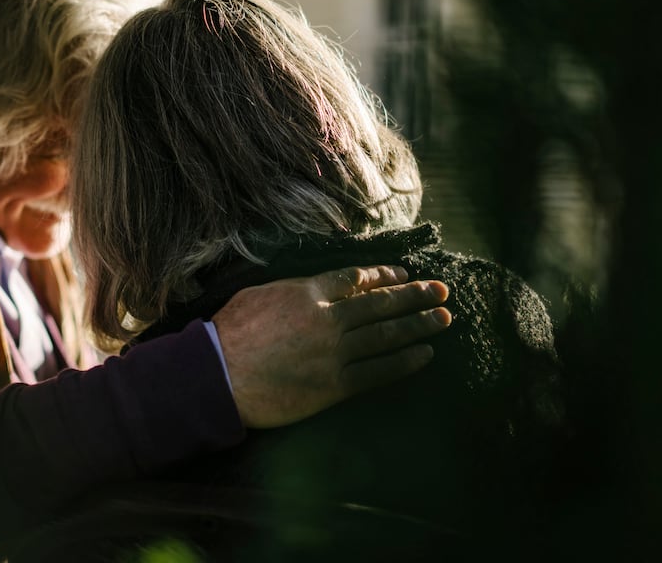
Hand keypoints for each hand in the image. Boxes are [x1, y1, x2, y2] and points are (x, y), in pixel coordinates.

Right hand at [211, 265, 450, 428]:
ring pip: (386, 335)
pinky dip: (404, 362)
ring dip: (418, 324)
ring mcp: (333, 353)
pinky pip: (378, 372)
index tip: (403, 275)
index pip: (355, 279)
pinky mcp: (333, 385)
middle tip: (441, 289)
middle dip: (415, 295)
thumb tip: (318, 284)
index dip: (383, 276)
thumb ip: (294, 288)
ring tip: (444, 317)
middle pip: (379, 303)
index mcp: (307, 292)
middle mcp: (327, 319)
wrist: (217, 377)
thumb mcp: (258, 294)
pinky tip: (425, 354)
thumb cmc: (229, 334)